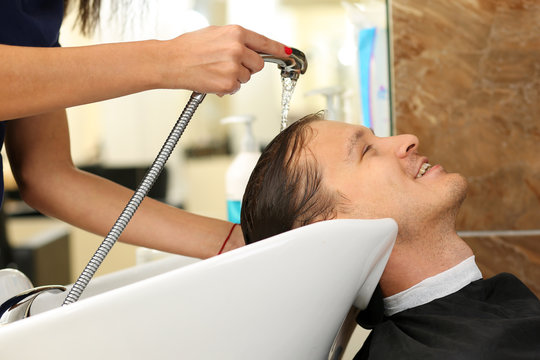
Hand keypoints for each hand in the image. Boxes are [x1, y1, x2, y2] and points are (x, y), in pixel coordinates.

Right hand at [159, 25, 289, 94]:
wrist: (171, 62)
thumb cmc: (189, 48)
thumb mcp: (215, 34)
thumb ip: (236, 40)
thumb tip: (251, 47)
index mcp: (235, 33)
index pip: (265, 42)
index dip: (278, 50)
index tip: (286, 54)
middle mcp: (237, 49)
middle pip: (258, 64)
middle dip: (248, 67)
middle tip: (230, 65)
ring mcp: (233, 67)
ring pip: (246, 77)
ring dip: (235, 77)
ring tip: (216, 70)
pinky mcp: (228, 84)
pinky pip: (235, 88)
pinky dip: (226, 87)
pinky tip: (213, 79)